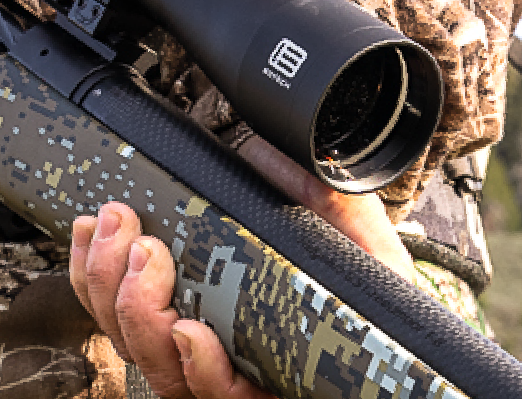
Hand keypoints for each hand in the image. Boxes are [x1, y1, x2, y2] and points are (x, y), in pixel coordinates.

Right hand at [68, 137, 416, 398]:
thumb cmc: (382, 319)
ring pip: (154, 364)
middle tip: (120, 228)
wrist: (427, 377)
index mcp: (217, 314)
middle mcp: (213, 356)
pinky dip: (197, 363)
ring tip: (149, 263)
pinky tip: (189, 330)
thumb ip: (310, 193)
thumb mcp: (346, 243)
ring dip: (137, 311)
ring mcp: (233, 387)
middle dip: (105, 276)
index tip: (94, 219)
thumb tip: (261, 148)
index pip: (132, 297)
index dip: (98, 265)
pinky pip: (215, 395)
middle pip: (126, 330)